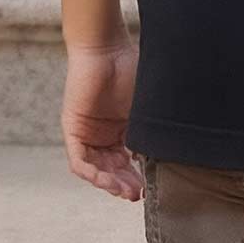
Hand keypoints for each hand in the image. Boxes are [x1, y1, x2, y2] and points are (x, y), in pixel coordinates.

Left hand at [61, 39, 143, 200]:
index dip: (139, 176)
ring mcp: (88, 133)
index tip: (151, 188)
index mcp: (123, 127)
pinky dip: (93, 173)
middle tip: (138, 194)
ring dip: (110, 183)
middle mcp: (105, 133)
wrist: (107, 48)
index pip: (129, 160)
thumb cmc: (130, 67)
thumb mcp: (145, 105)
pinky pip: (79, 161)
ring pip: (96, 169)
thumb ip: (151, 128)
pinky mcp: (73, 130)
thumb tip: (170, 154)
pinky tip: (107, 180)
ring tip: (126, 191)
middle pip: (113, 169)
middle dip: (126, 184)